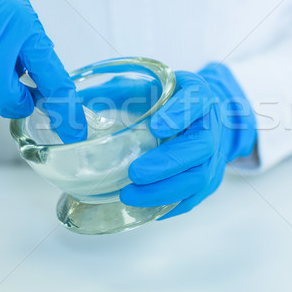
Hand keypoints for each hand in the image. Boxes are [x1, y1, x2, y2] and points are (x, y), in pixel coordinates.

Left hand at [120, 63, 256, 218]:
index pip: (197, 100)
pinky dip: (172, 205)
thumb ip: (120, 88)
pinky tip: (146, 208)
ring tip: (131, 195)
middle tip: (135, 173)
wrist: (204, 115)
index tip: (155, 127)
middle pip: (200, 146)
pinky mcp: (211, 177)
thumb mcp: (150, 83)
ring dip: (166, 189)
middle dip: (167, 162)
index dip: (179, 114)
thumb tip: (76, 100)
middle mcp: (212, 124)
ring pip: (200, 176)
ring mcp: (214, 154)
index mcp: (198, 94)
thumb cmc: (170, 99)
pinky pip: (196, 196)